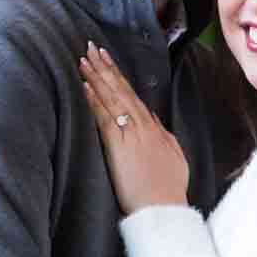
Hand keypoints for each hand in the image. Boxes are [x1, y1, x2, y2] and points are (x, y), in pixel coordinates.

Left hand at [79, 41, 189, 213]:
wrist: (163, 209)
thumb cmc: (168, 188)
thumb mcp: (172, 154)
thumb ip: (160, 132)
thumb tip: (150, 115)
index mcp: (153, 128)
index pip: (132, 94)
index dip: (118, 76)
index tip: (107, 59)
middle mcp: (142, 126)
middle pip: (121, 90)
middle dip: (106, 67)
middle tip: (91, 47)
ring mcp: (130, 135)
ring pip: (112, 99)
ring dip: (97, 78)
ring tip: (84, 60)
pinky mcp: (118, 148)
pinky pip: (105, 118)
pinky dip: (95, 101)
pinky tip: (85, 86)